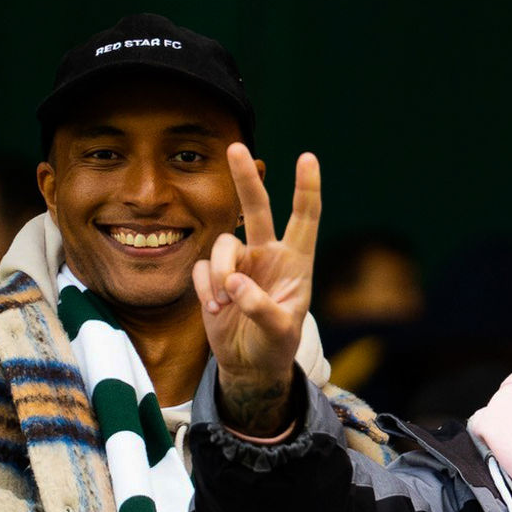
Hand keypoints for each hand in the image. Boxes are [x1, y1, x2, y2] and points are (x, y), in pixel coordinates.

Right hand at [192, 144, 320, 436]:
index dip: (306, 189)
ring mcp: (240, 263)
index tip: (308, 157)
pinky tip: (215, 310)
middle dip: (245, 179)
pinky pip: (203, 269)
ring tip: (225, 305)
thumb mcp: (278, 333)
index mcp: (296, 263)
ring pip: (222, 246)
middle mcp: (269, 255)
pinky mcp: (215, 276)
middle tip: (234, 147)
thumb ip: (261, 308)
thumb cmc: (275, 346)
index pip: (304, 219)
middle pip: (257, 209)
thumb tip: (235, 283)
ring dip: (221, 274)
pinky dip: (207, 290)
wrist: (249, 364)